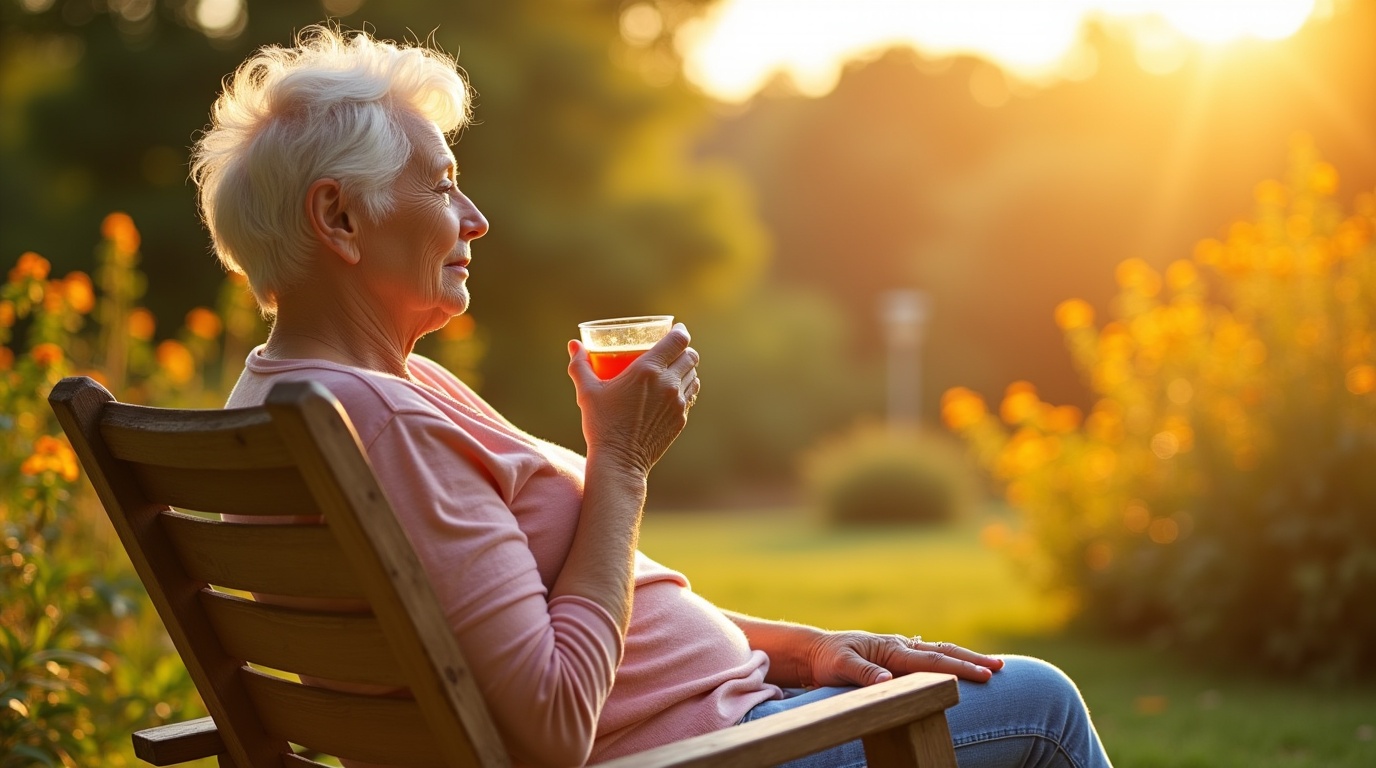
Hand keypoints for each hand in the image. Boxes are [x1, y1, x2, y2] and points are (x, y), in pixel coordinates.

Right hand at [568, 323, 700, 473]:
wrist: (619, 461)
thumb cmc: (601, 424)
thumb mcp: (587, 392)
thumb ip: (580, 365)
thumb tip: (573, 344)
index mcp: (648, 370)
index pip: (678, 340)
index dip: (680, 331)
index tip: (676, 329)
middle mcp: (668, 383)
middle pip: (690, 356)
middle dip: (684, 349)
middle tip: (673, 349)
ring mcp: (678, 403)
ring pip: (693, 376)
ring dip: (686, 369)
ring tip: (675, 369)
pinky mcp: (681, 419)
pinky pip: (690, 396)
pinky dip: (685, 388)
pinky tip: (674, 391)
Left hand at [805, 631, 1003, 685]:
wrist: (816, 651)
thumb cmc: (828, 660)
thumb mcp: (840, 667)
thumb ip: (863, 674)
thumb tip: (887, 680)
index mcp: (892, 649)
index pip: (932, 660)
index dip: (959, 668)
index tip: (985, 675)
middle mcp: (901, 646)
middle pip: (943, 652)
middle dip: (973, 661)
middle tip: (1001, 668)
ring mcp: (901, 650)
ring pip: (939, 652)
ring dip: (965, 658)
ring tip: (992, 666)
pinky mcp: (898, 656)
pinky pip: (929, 657)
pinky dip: (949, 659)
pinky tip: (961, 665)